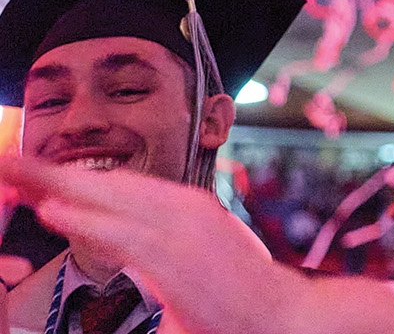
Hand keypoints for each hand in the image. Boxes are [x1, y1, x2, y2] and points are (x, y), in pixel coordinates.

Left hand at [0, 158, 298, 333]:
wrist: (284, 315)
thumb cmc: (241, 295)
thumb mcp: (200, 257)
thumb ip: (159, 248)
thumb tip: (126, 249)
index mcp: (185, 207)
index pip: (117, 185)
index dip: (72, 177)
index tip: (33, 173)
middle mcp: (182, 208)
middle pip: (103, 182)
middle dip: (51, 172)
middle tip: (8, 160)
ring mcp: (181, 229)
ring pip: (106, 199)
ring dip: (55, 185)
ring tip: (13, 173)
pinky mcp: (176, 257)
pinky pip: (121, 234)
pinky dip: (85, 220)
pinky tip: (53, 211)